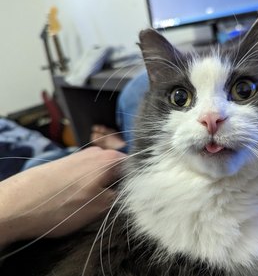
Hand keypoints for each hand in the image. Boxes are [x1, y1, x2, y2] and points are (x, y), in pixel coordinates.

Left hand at [0, 147, 125, 246]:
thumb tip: (129, 191)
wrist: (18, 203)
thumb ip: (122, 196)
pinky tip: (78, 197)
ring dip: (102, 185)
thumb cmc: (62, 206)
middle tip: (112, 203)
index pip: (135, 168)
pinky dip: (88, 184)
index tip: (131, 198)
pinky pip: (87, 172)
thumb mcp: (100, 207)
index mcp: (110, 159)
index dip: (135, 184)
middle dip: (118, 185)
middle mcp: (97, 152)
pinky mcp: (67, 162)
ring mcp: (80, 155)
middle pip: (118, 168)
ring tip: (92, 202)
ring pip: (102, 171)